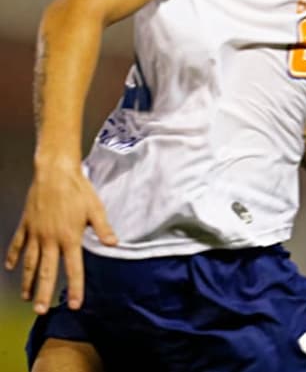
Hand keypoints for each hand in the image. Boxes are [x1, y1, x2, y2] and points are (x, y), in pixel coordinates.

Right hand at [5, 163, 117, 313]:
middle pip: (45, 271)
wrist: (55, 173)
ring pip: (29, 262)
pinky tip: (11, 267)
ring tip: (27, 297)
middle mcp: (50, 239)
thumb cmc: (78, 189)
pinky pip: (18, 244)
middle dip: (42, 292)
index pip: (73, 268)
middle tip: (40, 312)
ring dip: (27, 281)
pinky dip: (14, 256)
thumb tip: (114, 244)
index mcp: (69, 237)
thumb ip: (103, 229)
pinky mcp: (26, 224)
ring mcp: (35, 233)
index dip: (75, 287)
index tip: (74, 304)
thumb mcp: (96, 209)